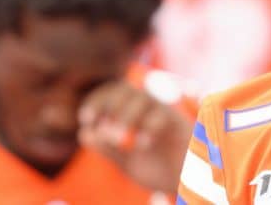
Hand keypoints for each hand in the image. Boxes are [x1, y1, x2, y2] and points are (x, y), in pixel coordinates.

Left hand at [78, 81, 192, 193]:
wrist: (185, 181)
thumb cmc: (155, 166)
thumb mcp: (125, 160)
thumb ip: (106, 148)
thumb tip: (84, 133)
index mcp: (132, 111)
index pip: (111, 92)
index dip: (96, 101)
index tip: (86, 120)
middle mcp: (148, 106)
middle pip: (126, 89)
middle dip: (110, 107)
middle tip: (104, 133)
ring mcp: (165, 112)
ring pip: (144, 97)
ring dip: (127, 116)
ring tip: (119, 140)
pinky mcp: (179, 123)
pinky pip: (164, 114)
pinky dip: (149, 126)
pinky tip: (142, 144)